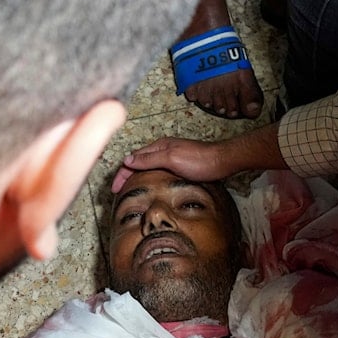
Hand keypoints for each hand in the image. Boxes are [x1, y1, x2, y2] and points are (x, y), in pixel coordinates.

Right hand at [112, 137, 233, 192]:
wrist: (222, 162)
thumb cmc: (200, 161)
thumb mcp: (171, 158)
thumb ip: (149, 159)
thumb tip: (128, 160)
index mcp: (158, 146)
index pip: (132, 159)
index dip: (121, 173)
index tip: (115, 188)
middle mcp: (163, 150)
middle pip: (138, 162)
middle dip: (125, 174)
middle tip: (118, 190)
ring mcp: (171, 157)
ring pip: (147, 166)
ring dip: (136, 176)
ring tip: (129, 189)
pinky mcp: (179, 165)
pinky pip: (157, 171)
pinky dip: (148, 177)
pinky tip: (150, 185)